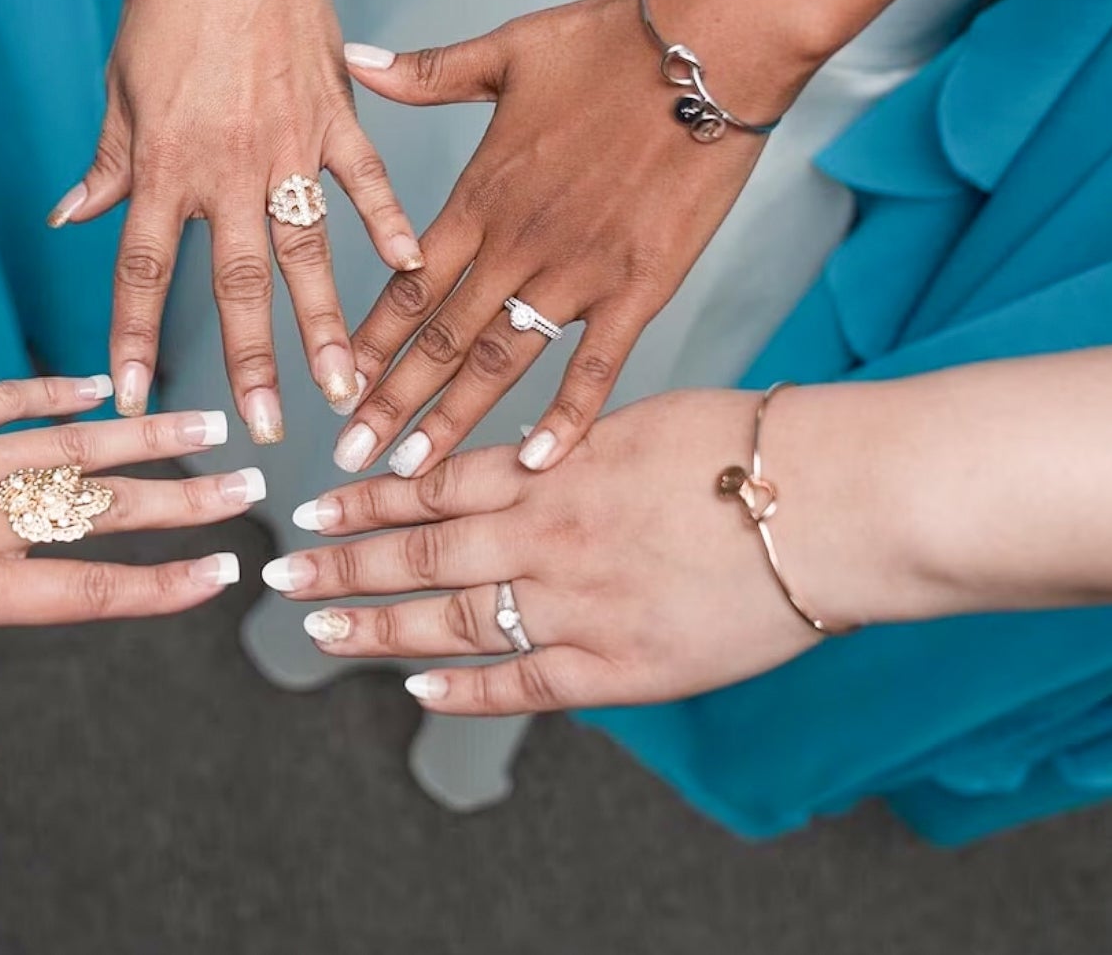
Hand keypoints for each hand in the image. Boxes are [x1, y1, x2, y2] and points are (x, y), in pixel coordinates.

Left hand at [0, 377, 257, 783]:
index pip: (87, 590)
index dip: (163, 585)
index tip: (223, 574)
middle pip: (103, 510)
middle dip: (185, 502)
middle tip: (252, 486)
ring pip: (76, 446)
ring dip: (147, 437)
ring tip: (209, 427)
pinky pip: (12, 399)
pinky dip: (61, 392)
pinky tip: (103, 385)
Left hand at [52, 0, 420, 442]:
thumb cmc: (166, 8)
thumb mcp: (118, 88)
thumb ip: (106, 162)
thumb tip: (67, 216)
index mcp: (163, 166)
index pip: (140, 271)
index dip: (135, 339)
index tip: (134, 400)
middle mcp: (224, 170)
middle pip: (234, 285)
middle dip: (247, 363)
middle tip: (261, 431)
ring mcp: (286, 148)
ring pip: (306, 253)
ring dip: (323, 325)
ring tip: (343, 387)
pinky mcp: (334, 118)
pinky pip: (365, 182)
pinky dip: (389, 224)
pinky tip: (409, 273)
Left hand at [267, 387, 930, 714]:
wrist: (830, 500)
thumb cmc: (746, 447)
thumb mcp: (633, 420)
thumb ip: (563, 450)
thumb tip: (514, 460)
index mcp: (551, 467)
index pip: (430, 484)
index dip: (364, 500)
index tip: (313, 507)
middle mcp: (547, 533)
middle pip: (420, 552)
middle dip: (342, 564)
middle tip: (281, 573)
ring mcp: (580, 602)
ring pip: (454, 619)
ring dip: (378, 627)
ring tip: (318, 630)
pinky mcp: (623, 665)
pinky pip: (526, 683)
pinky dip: (467, 690)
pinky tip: (418, 690)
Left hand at [332, 0, 791, 478]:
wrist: (711, 45)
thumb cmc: (611, 40)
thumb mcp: (505, 49)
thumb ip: (426, 73)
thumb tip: (357, 57)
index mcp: (481, 194)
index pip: (406, 281)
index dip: (366, 337)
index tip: (331, 384)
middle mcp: (518, 242)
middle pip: (438, 337)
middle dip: (387, 401)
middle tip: (343, 459)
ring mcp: (578, 270)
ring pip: (499, 361)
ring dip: (451, 420)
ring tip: (407, 475)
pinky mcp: (641, 285)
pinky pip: (595, 364)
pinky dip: (566, 417)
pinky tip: (535, 462)